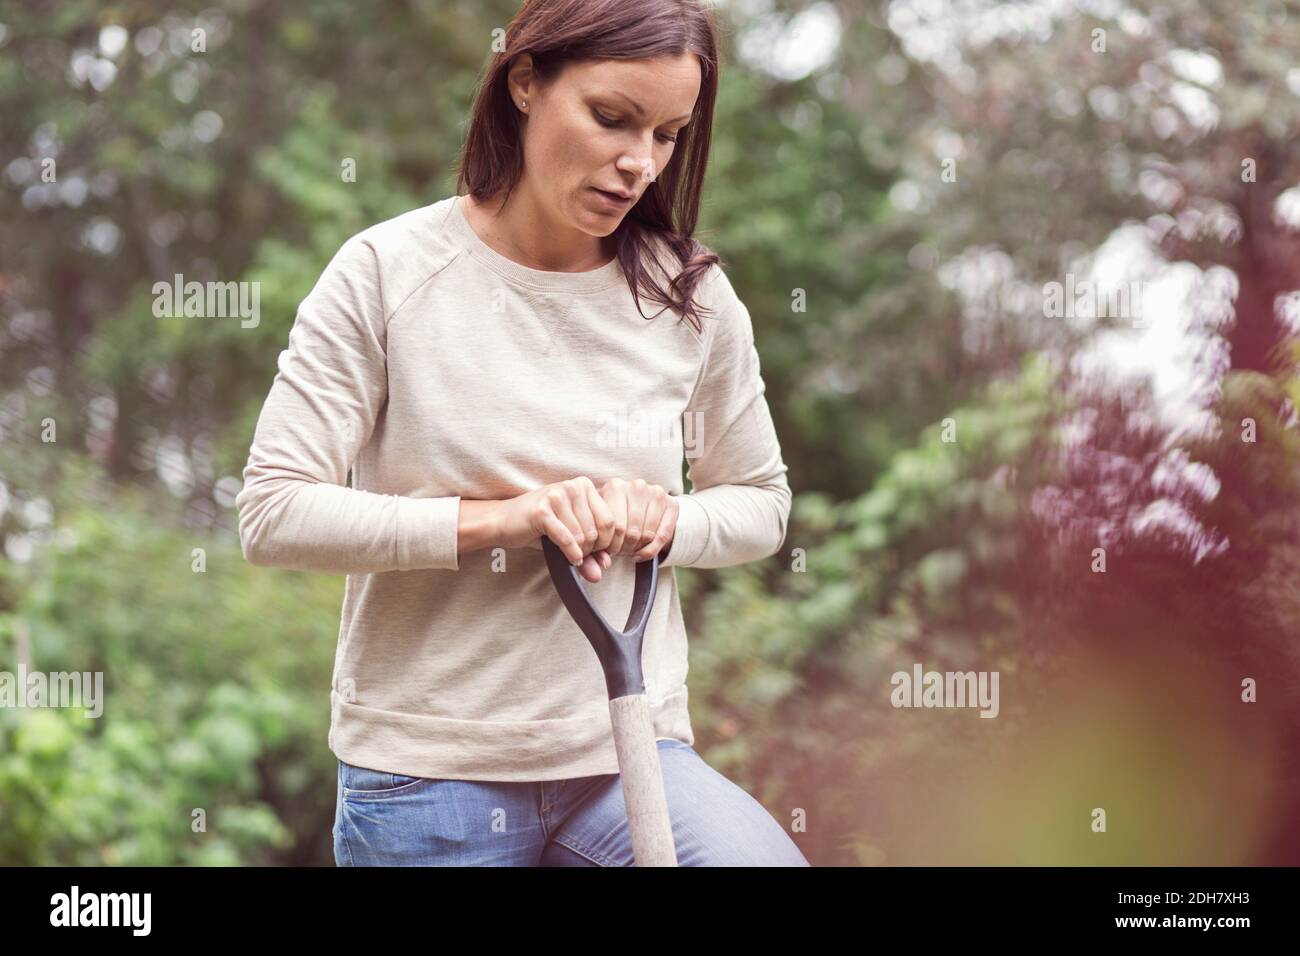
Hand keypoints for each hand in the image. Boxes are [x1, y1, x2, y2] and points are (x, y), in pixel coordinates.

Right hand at [494, 477, 613, 582]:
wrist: (504, 521)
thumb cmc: (541, 526)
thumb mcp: (572, 536)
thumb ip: (591, 551)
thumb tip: (604, 569)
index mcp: (584, 485)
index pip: (611, 520)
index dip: (607, 543)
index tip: (599, 553)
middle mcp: (572, 486)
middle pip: (599, 529)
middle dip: (593, 549)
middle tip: (583, 555)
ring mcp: (556, 496)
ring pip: (583, 535)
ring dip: (581, 552)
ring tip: (573, 554)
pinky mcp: (542, 511)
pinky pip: (566, 539)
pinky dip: (571, 554)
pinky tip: (571, 559)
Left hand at [596, 478, 677, 563]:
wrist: (640, 505)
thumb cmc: (615, 516)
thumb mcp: (602, 523)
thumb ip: (596, 543)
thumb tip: (604, 562)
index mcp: (615, 486)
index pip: (614, 525)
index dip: (610, 545)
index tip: (608, 552)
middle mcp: (637, 486)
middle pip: (631, 531)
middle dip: (624, 548)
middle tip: (620, 553)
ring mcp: (656, 493)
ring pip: (647, 534)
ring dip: (638, 549)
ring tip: (630, 551)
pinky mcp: (672, 503)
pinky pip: (663, 536)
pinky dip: (652, 550)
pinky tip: (642, 553)